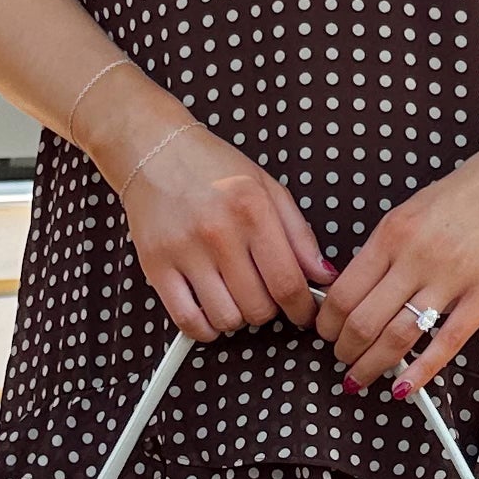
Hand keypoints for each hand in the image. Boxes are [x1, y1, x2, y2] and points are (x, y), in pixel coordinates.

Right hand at [119, 119, 333, 341]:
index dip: (303, 309)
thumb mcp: (268, 188)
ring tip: (235, 298)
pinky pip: (186, 320)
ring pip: (226, 318)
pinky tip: (210, 312)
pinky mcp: (156, 264)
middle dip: (269, 310)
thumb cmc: (213, 168)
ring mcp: (184, 250)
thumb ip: (299, 234)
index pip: (288, 282)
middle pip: (259, 307)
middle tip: (263, 295)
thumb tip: (323, 275)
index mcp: (252, 209)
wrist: (156, 150)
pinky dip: (204, 328)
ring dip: (237, 318)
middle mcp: (219, 231)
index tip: (303, 314)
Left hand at [315, 112, 478, 396]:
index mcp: (392, 233)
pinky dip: (420, 372)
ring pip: (397, 336)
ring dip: (372, 365)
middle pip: (362, 321)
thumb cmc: (468, 194)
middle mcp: (417, 255)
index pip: (343, 292)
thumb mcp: (412, 211)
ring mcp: (453, 277)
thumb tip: (352, 293)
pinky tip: (404, 388)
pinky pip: (446, 342)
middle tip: (342, 360)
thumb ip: (383, 251)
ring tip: (362, 376)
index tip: (325, 333)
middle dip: (344, 351)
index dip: (326, 323)